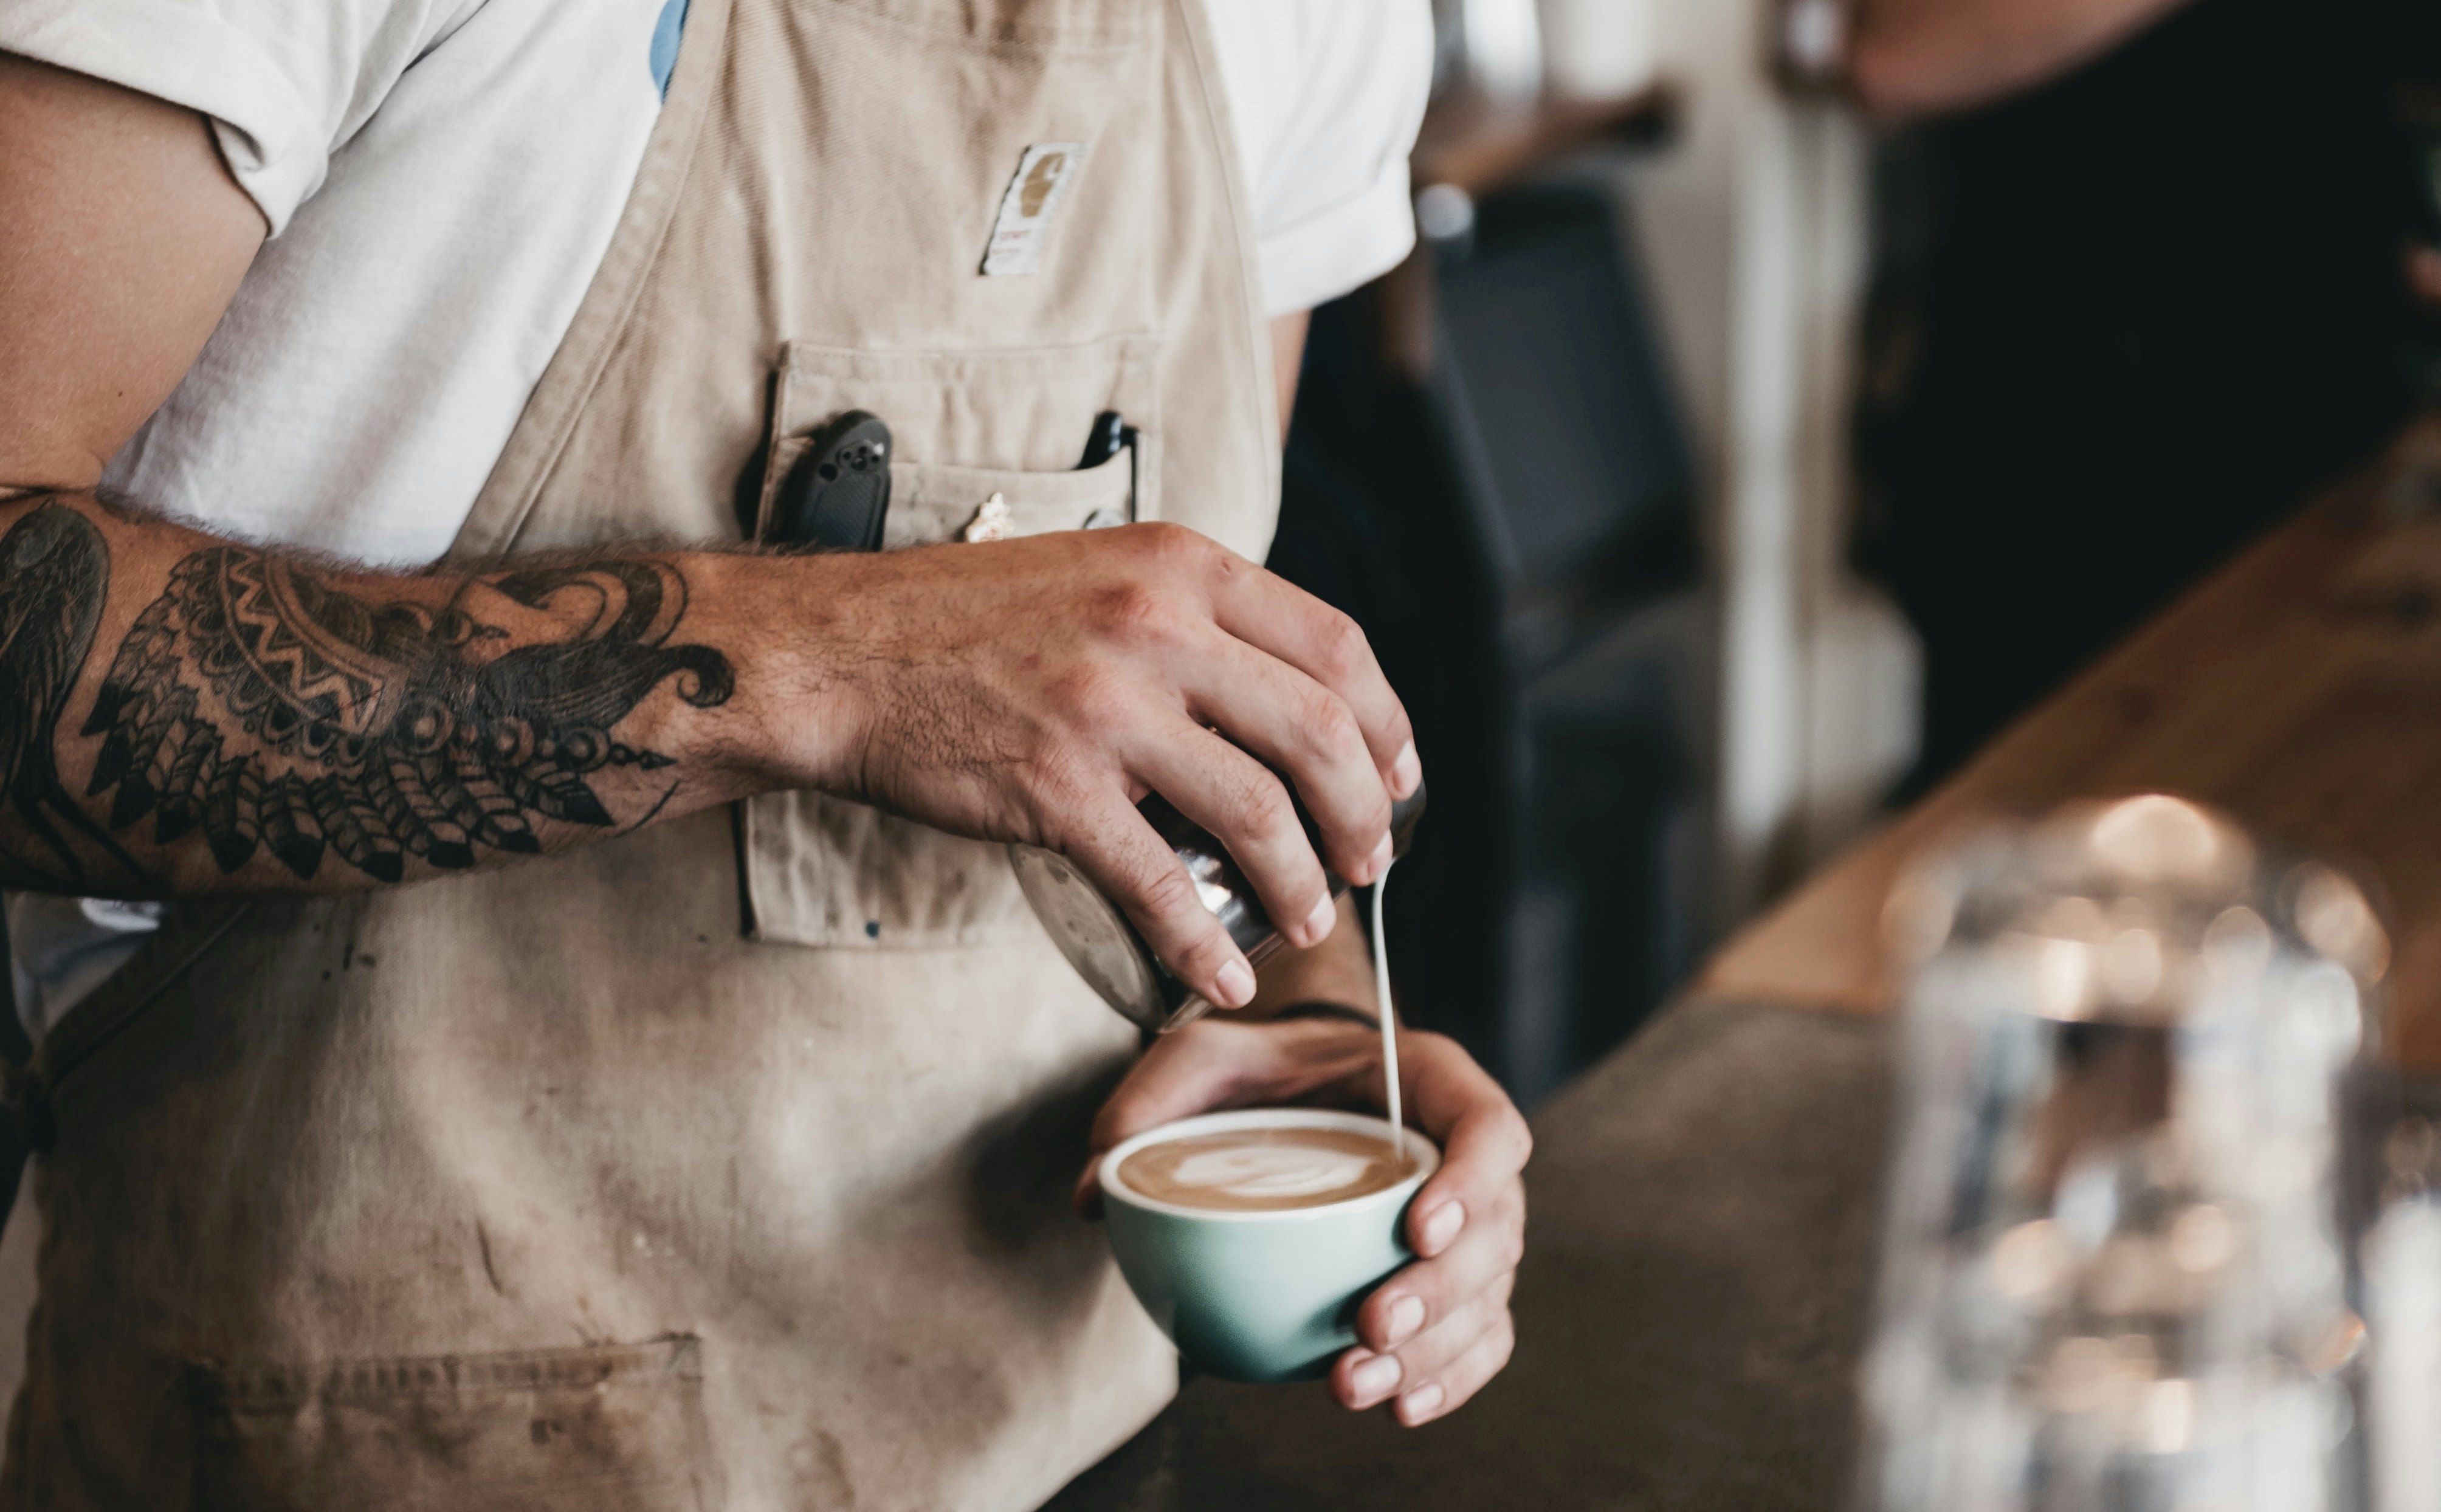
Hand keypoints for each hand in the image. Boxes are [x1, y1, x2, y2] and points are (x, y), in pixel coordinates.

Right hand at [774, 524, 1420, 1009]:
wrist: (838, 654)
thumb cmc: (963, 624)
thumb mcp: (1100, 573)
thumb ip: (1191, 619)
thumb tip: (1281, 699)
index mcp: (1181, 566)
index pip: (1336, 645)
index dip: (1387, 724)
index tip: (1398, 777)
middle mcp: (1156, 625)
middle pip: (1318, 732)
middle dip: (1364, 814)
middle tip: (1367, 863)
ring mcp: (1106, 706)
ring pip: (1258, 811)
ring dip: (1301, 884)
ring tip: (1307, 921)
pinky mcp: (1054, 786)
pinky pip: (1159, 884)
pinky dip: (1202, 944)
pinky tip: (1220, 976)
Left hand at [1079, 1015, 1530, 1425]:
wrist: (1295, 1091)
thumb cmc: (1264, 1068)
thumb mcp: (1203, 1056)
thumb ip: (1152, 1100)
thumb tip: (1098, 1192)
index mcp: (1430, 1084)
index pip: (1490, 1126)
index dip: (1472, 1181)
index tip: (1416, 1228)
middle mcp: (1464, 1157)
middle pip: (1496, 1231)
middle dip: (1441, 1292)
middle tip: (1369, 1326)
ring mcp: (1468, 1226)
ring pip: (1487, 1296)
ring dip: (1434, 1351)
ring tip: (1354, 1384)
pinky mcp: (1452, 1282)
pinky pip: (1480, 1337)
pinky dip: (1450, 1379)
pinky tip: (1400, 1407)